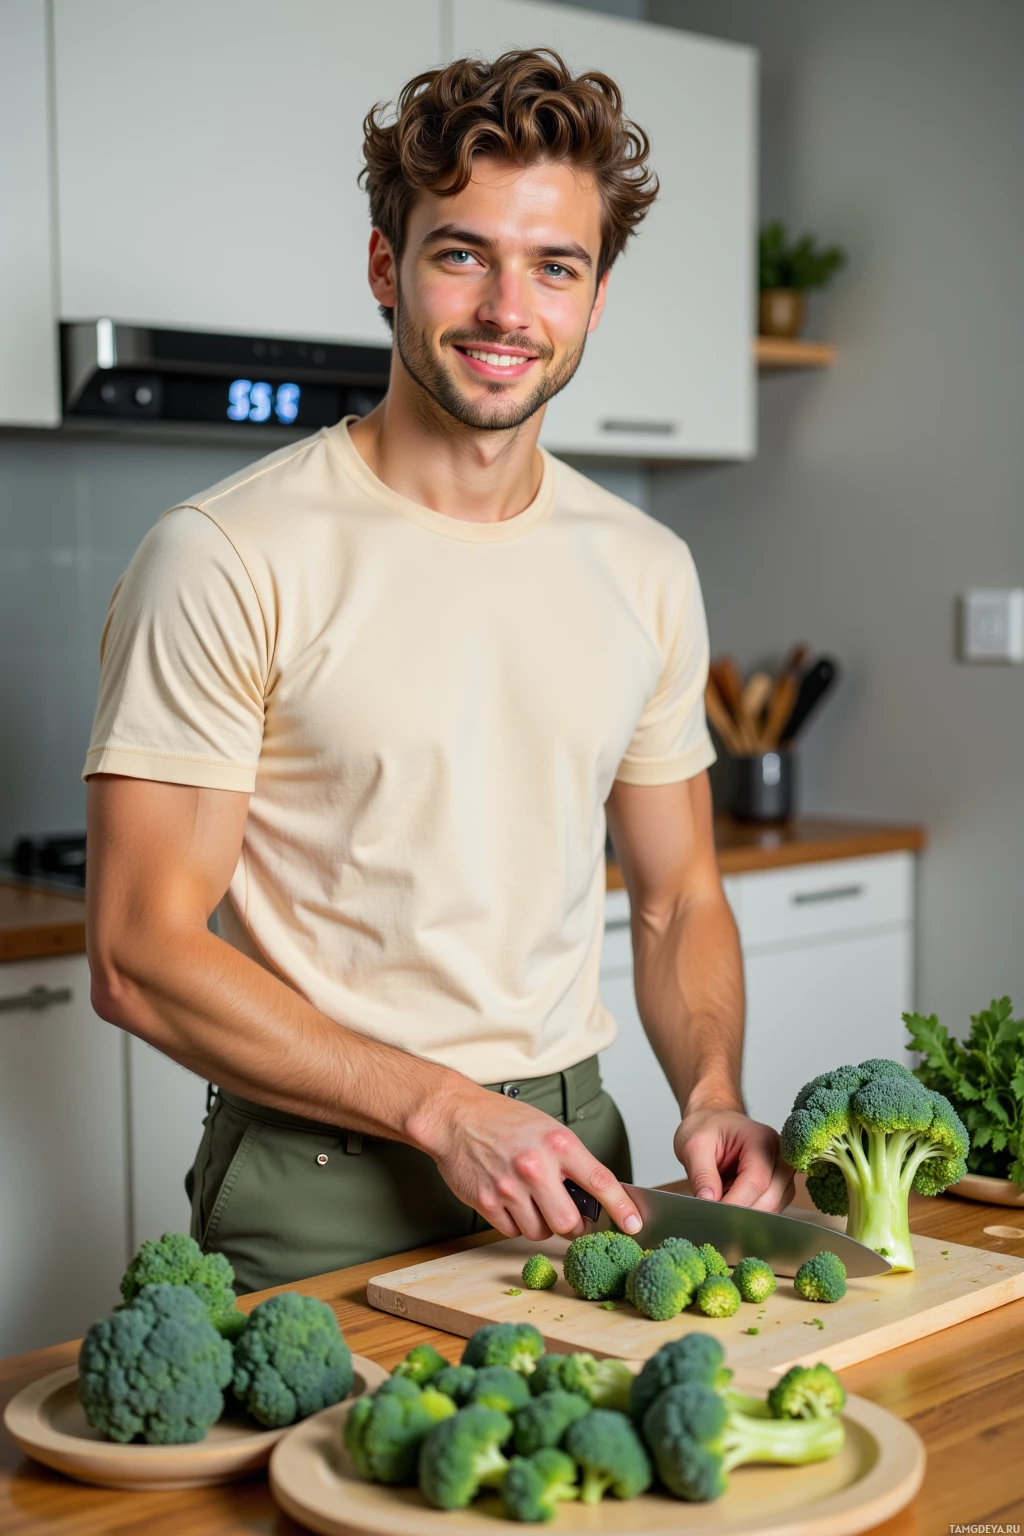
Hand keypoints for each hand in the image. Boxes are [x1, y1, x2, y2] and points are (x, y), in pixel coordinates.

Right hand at [420, 1083, 642, 1242]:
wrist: (456, 1117)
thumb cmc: (504, 1121)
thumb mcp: (548, 1129)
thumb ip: (571, 1162)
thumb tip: (596, 1198)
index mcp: (558, 1143)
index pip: (601, 1182)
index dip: (621, 1209)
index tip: (634, 1225)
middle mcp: (536, 1166)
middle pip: (569, 1223)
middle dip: (571, 1226)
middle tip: (566, 1216)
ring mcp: (510, 1186)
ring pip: (539, 1232)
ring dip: (539, 1224)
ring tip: (529, 1199)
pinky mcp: (487, 1202)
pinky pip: (512, 1232)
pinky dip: (515, 1223)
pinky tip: (509, 1200)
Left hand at [673, 1106, 794, 1212]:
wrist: (714, 1120)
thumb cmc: (707, 1127)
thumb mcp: (694, 1145)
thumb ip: (701, 1173)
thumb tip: (708, 1202)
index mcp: (761, 1139)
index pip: (756, 1180)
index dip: (735, 1202)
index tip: (712, 1215)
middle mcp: (780, 1155)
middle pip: (770, 1197)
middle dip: (742, 1213)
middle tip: (714, 1220)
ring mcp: (783, 1172)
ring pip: (773, 1207)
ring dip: (747, 1215)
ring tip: (720, 1208)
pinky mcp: (780, 1186)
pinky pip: (771, 1208)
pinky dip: (751, 1213)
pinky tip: (731, 1206)